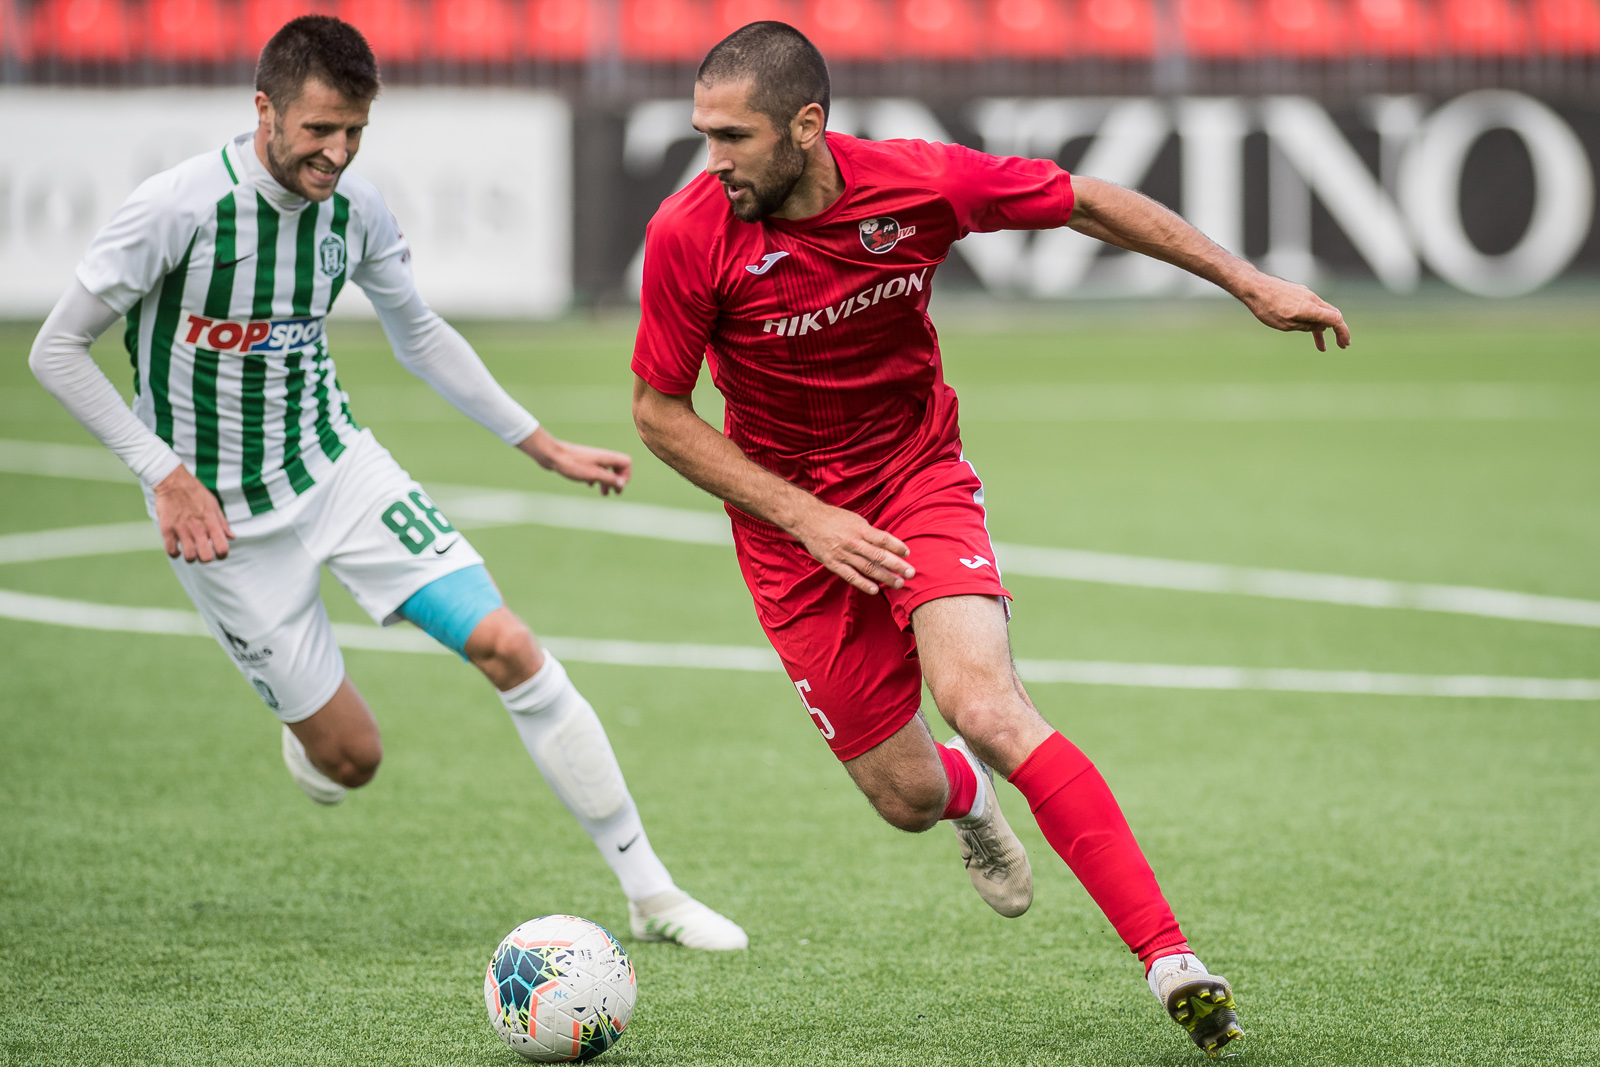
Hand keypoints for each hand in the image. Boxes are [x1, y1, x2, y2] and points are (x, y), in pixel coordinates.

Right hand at [153, 464, 233, 561]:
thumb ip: (223, 523)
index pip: (222, 548)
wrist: (173, 481)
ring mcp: (182, 529)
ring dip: (190, 557)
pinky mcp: (167, 529)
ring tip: (189, 551)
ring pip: (189, 557)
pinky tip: (177, 548)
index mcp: (212, 522)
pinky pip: (171, 551)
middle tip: (202, 553)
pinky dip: (175, 553)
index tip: (218, 553)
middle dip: (205, 558)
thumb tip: (232, 538)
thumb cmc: (196, 493)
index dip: (222, 555)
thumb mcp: (214, 505)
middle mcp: (198, 528)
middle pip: (206, 557)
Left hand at [517, 427, 631, 495]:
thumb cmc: (572, 464)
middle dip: (617, 481)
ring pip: (605, 470)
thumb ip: (609, 479)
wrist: (552, 455)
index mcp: (606, 457)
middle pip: (618, 467)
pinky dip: (595, 479)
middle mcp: (601, 456)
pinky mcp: (583, 462)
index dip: (626, 475)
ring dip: (606, 482)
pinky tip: (589, 485)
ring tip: (604, 494)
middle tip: (616, 493)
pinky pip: (595, 470)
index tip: (617, 485)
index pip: (626, 462)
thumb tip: (623, 483)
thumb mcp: (593, 475)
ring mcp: (592, 459)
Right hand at [791, 501, 914, 595]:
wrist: (808, 520)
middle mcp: (853, 542)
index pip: (883, 538)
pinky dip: (863, 584)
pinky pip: (850, 576)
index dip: (897, 546)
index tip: (908, 553)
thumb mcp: (855, 520)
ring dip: (885, 577)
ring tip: (898, 583)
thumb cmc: (835, 519)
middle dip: (897, 565)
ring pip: (867, 568)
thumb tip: (887, 545)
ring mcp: (843, 554)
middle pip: (879, 555)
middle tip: (911, 573)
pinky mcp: (833, 563)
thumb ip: (869, 533)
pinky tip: (875, 590)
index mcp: (860, 529)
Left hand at [1236, 269, 1351, 351]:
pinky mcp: (1299, 293)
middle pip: (1332, 315)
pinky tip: (1309, 330)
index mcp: (1311, 308)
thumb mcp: (1286, 325)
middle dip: (1338, 331)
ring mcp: (1306, 294)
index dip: (1343, 332)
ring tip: (1322, 347)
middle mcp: (1312, 299)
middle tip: (1341, 345)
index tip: (1345, 344)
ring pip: (1321, 313)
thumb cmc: (1267, 307)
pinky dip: (1313, 320)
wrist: (1254, 287)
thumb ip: (1306, 326)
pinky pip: (1311, 308)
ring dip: (1322, 330)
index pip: (1335, 319)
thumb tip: (1321, 327)